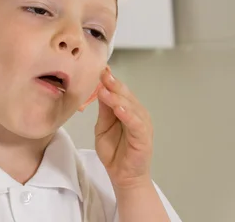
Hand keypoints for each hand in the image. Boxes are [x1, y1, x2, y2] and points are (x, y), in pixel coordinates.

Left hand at [94, 67, 153, 189]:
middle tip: (103, 74)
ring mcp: (142, 125)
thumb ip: (104, 109)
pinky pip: (136, 124)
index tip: (100, 68)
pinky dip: (128, 115)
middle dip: (113, 84)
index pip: (119, 91)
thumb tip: (99, 88)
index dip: (110, 80)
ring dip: (118, 98)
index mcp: (127, 109)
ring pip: (130, 107)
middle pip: (125, 95)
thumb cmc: (114, 150)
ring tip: (105, 90)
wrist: (122, 175)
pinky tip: (119, 109)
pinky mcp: (144, 137)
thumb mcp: (103, 125)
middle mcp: (137, 113)